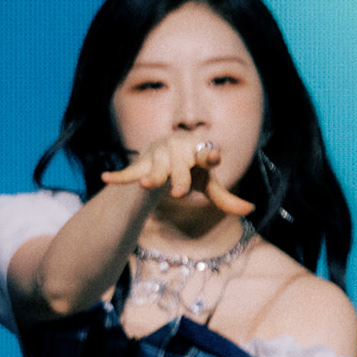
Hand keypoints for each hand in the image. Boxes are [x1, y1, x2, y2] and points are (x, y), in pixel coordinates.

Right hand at [101, 135, 254, 215]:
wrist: (169, 147)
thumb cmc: (192, 168)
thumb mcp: (208, 183)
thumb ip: (225, 198)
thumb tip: (250, 209)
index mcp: (199, 152)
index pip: (206, 154)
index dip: (209, 156)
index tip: (213, 157)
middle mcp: (179, 150)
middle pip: (180, 166)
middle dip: (179, 178)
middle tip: (178, 193)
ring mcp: (159, 155)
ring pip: (156, 168)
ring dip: (151, 176)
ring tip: (146, 184)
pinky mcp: (142, 162)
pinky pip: (130, 171)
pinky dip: (119, 176)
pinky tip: (106, 179)